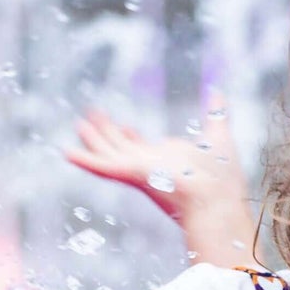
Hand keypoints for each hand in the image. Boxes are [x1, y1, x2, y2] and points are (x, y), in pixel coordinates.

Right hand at [63, 95, 256, 269]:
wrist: (215, 196)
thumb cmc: (221, 177)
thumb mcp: (217, 136)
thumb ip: (215, 114)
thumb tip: (217, 93)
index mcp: (165, 161)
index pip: (143, 148)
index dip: (132, 136)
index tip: (124, 125)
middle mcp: (149, 167)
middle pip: (121, 147)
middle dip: (106, 133)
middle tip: (91, 117)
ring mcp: (137, 171)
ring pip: (108, 153)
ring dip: (93, 140)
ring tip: (79, 125)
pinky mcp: (130, 174)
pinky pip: (102, 166)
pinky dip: (85, 160)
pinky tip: (67, 152)